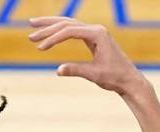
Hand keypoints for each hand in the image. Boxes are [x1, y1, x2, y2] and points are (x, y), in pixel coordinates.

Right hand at [29, 16, 146, 95]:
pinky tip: (50, 34)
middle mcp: (96, 30)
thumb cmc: (114, 77)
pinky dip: (60, 31)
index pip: (69, 31)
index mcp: (98, 34)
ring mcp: (95, 32)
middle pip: (67, 23)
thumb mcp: (94, 74)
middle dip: (47, 27)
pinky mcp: (93, 38)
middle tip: (31, 34)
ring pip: (69, 24)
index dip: (53, 38)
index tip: (40, 48)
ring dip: (51, 25)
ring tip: (34, 26)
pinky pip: (73, 30)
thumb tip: (58, 70)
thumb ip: (76, 70)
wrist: (128, 80)